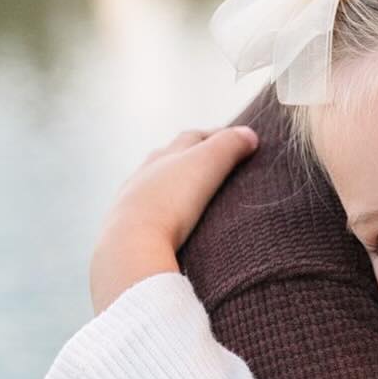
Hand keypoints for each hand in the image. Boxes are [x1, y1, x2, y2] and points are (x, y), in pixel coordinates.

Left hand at [89, 124, 258, 314]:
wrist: (131, 244)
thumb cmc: (170, 202)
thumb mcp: (207, 166)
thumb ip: (229, 147)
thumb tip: (249, 134)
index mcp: (164, 156)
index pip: (193, 138)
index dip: (217, 136)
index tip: (237, 140)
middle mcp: (144, 174)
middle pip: (170, 157)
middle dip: (190, 156)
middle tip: (213, 161)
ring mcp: (132, 202)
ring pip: (154, 186)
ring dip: (172, 185)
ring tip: (189, 194)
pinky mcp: (127, 231)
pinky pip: (146, 215)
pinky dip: (160, 212)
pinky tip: (167, 224)